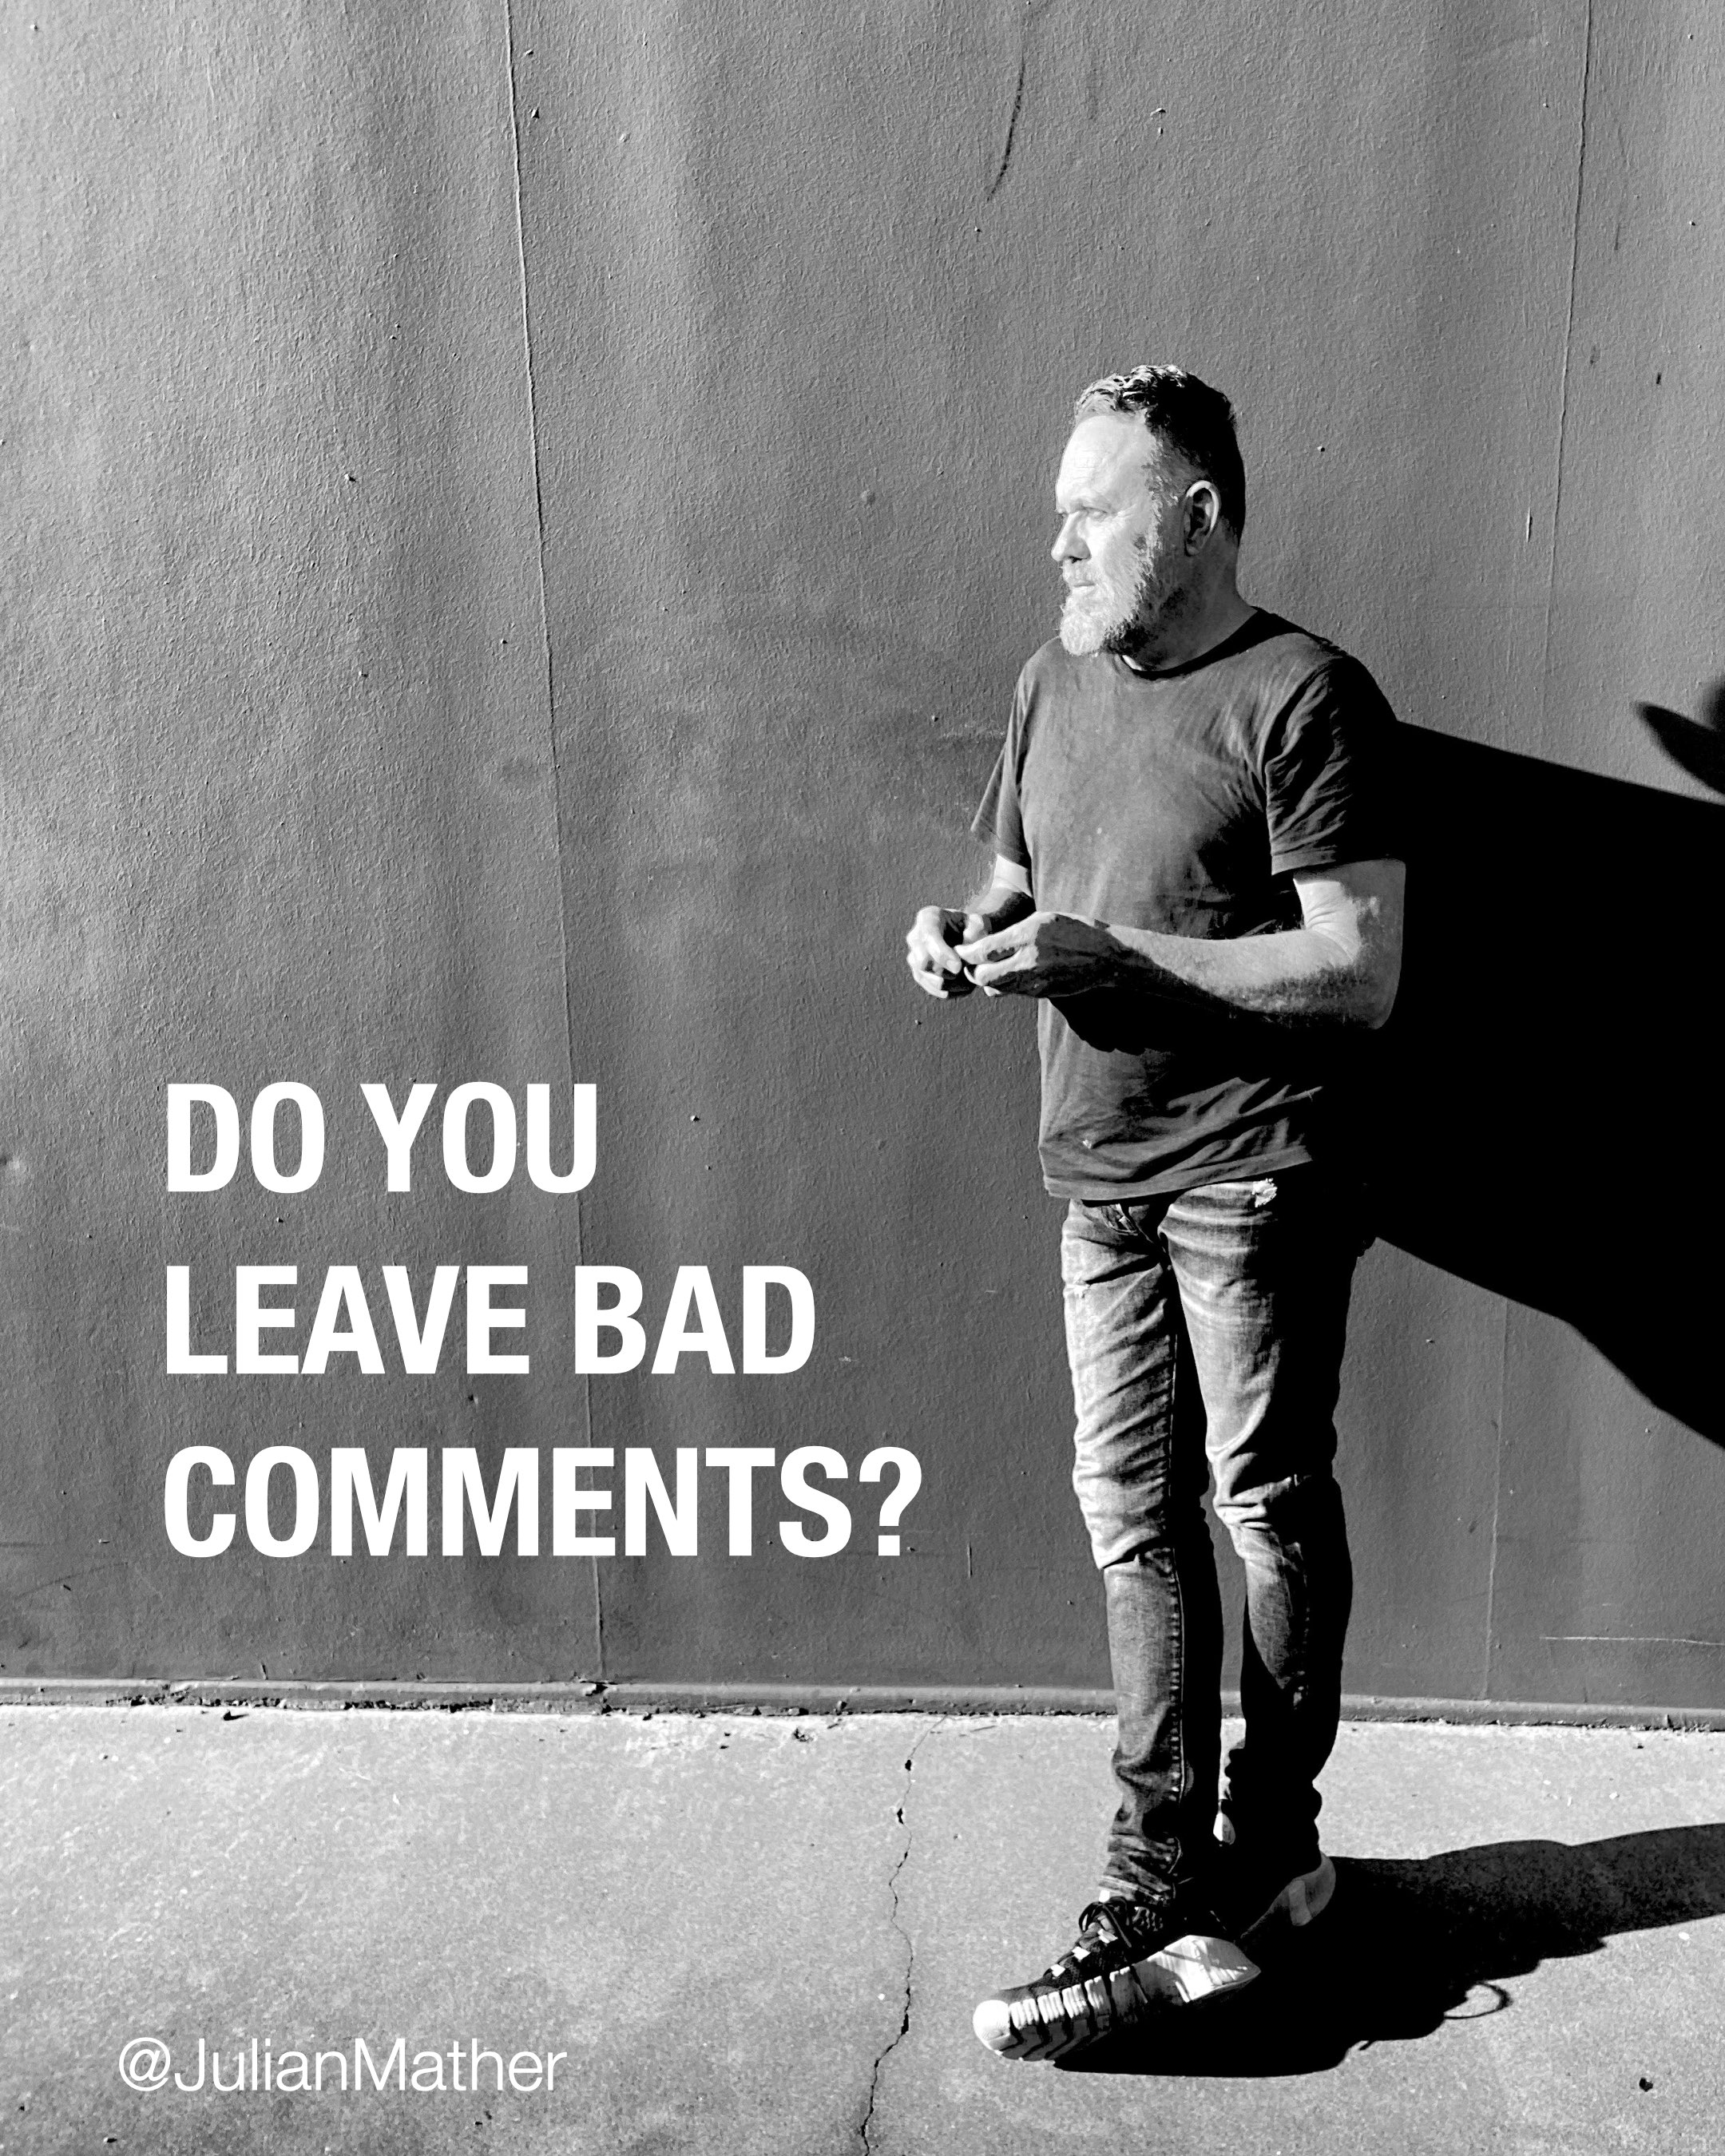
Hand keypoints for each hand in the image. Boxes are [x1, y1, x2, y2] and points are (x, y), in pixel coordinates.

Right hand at [905, 906, 986, 997]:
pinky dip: (950, 991)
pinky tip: (966, 986)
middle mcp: (915, 937)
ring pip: (927, 978)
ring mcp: (915, 957)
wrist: (968, 937)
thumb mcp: (979, 922)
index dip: (941, 955)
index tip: (958, 967)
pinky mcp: (920, 974)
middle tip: (967, 973)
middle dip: (946, 972)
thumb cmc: (973, 927)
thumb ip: (976, 931)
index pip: (928, 937)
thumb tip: (964, 951)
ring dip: (951, 984)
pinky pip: (932, 989)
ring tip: (970, 981)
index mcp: (928, 918)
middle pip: (922, 962)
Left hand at [954, 912, 1117, 998]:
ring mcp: (1035, 981)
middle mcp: (1029, 960)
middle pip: (983, 976)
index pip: (984, 950)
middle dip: (972, 971)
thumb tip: (985, 945)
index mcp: (1027, 935)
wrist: (1104, 956)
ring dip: (987, 981)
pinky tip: (1009, 974)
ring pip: (995, 989)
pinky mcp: (1041, 993)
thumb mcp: (1042, 919)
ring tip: (988, 969)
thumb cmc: (1073, 929)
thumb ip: (1013, 932)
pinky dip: (1005, 986)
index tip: (960, 949)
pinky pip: (1013, 993)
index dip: (966, 952)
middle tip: (971, 964)